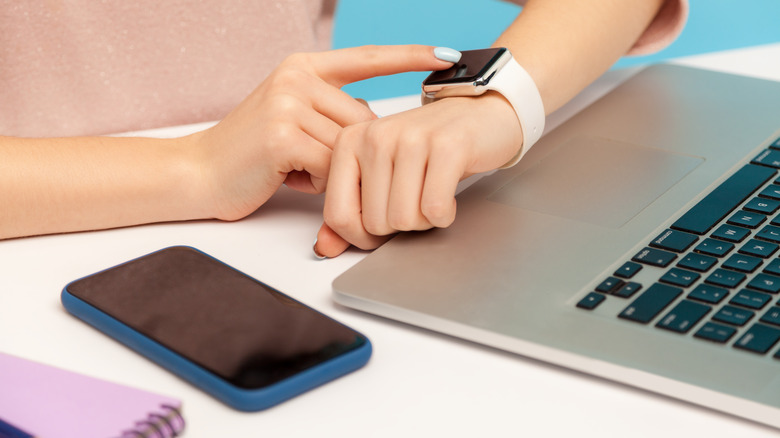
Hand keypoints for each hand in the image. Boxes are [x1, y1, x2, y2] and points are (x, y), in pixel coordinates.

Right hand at [188, 45, 455, 221]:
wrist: (198, 173)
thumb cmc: (252, 155)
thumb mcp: (293, 119)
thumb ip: (332, 114)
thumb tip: (376, 128)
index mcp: (303, 67)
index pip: (367, 58)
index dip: (410, 56)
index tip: (448, 56)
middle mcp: (296, 77)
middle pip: (362, 119)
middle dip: (348, 152)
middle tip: (305, 163)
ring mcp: (289, 102)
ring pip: (349, 145)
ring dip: (329, 169)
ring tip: (291, 168)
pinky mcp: (284, 134)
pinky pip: (329, 165)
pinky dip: (315, 181)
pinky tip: (285, 175)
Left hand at [315, 92, 522, 257]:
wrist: (480, 114)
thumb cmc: (427, 149)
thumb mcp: (381, 176)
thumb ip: (350, 213)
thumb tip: (325, 248)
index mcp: (349, 142)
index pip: (338, 216)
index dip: (362, 237)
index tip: (382, 226)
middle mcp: (375, 136)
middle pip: (376, 223)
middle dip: (401, 226)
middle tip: (416, 200)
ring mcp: (410, 139)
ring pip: (404, 219)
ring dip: (424, 220)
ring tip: (431, 194)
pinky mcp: (447, 146)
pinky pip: (434, 208)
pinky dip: (444, 214)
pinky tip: (448, 195)